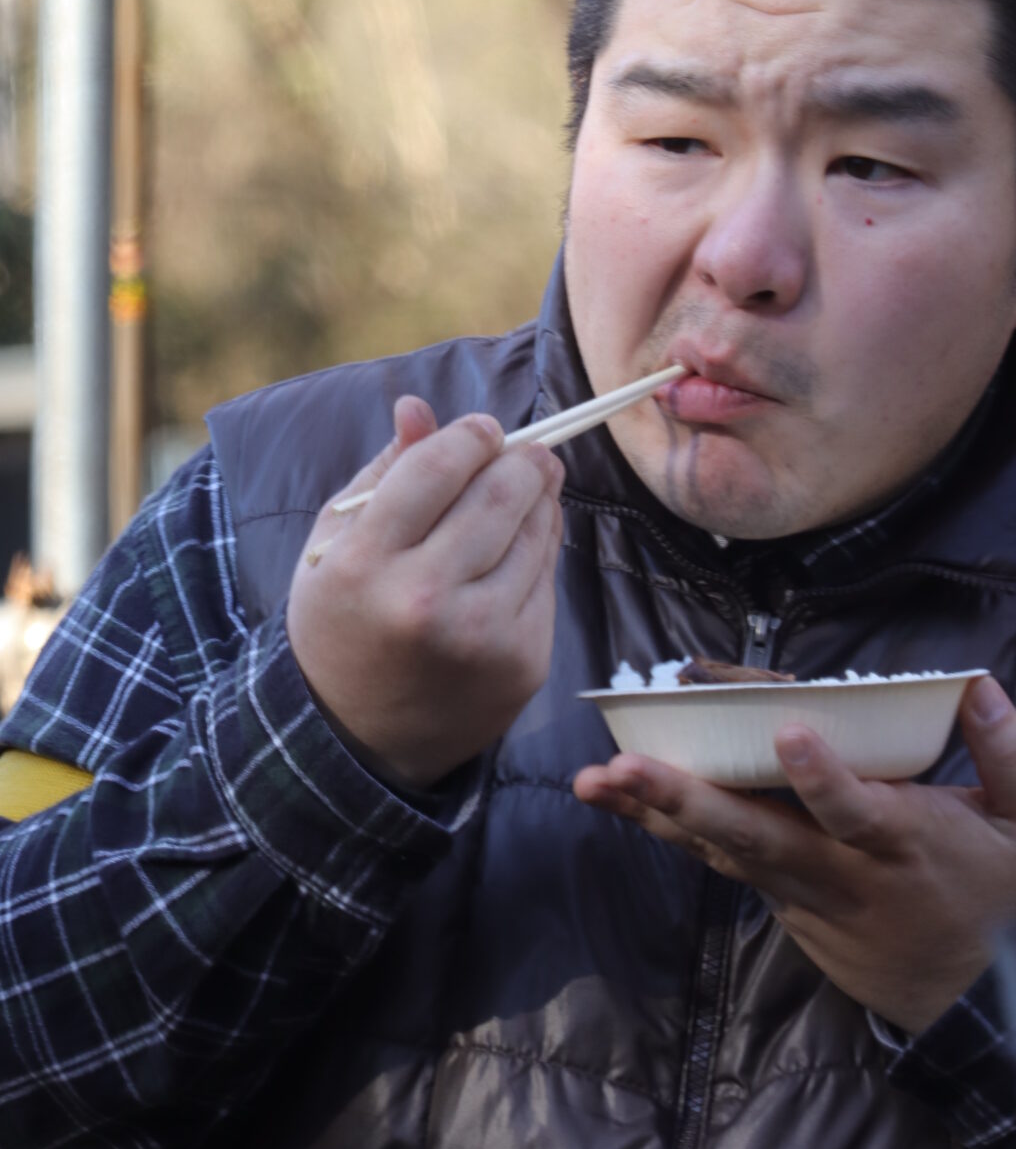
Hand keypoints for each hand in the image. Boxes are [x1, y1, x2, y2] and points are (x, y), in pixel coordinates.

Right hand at [288, 396, 563, 789]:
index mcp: (367, 562)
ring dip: (539, 500)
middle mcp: (426, 600)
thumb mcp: (336, 546)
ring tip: (528, 489)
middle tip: (525, 452)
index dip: (472, 435)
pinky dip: (538, 553)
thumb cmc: (341, 623)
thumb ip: (383, 473)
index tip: (483, 431)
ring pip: (536, 533)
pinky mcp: (523, 663)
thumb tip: (419, 407)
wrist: (354, 740)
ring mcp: (482, 636)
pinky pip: (546, 581)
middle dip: (522, 458)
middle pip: (501, 493)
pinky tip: (517, 550)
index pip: (440, 465)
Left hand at [573, 674, 1015, 1033]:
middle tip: (626, 769)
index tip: (789, 732)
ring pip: (721, 850)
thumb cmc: (1001, 893)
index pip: (856, 811)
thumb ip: (1013, 754)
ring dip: (655, 815)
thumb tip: (977, 684)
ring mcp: (799, 889)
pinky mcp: (779, 898)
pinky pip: (719, 860)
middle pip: (756, 836)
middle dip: (687, 800)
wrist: (974, 999)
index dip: (823, 777)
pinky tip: (619, 798)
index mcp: (902, 843)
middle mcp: (838, 868)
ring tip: (595, 780)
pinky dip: (669, 829)